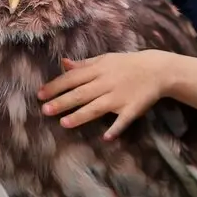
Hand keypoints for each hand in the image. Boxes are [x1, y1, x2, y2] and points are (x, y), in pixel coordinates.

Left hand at [38, 51, 171, 138]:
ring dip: (81, 116)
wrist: (157, 70)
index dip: (55, 86)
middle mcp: (106, 83)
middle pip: (81, 94)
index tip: (40, 94)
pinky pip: (123, 120)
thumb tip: (63, 63)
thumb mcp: (105, 59)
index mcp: (98, 70)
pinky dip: (116, 128)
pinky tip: (106, 137)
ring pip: (97, 108)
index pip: (72, 78)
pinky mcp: (132, 109)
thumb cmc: (126, 64)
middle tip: (45, 110)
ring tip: (64, 123)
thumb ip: (84, 64)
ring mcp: (119, 97)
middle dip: (62, 102)